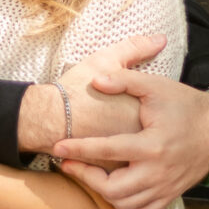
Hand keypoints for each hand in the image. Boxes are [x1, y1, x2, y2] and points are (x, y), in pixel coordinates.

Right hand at [17, 33, 166, 152]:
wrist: (47, 120)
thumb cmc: (74, 91)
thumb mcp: (106, 60)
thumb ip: (135, 49)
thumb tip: (161, 38)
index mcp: (143, 111)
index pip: (160, 110)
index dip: (147, 104)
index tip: (129, 99)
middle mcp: (140, 138)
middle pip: (152, 133)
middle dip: (142, 126)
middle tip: (118, 115)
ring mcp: (126, 157)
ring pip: (140, 155)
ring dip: (131, 147)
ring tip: (113, 132)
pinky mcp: (110, 170)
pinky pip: (123, 167)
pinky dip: (117, 160)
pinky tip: (104, 149)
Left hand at [58, 80, 208, 208]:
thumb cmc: (184, 104)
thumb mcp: (155, 86)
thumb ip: (124, 81)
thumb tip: (95, 80)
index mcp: (152, 145)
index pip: (108, 151)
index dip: (79, 150)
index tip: (57, 148)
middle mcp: (158, 171)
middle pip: (112, 189)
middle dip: (86, 177)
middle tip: (70, 164)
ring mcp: (166, 187)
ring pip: (125, 204)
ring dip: (102, 192)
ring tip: (88, 174)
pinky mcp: (171, 194)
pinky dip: (122, 204)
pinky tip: (111, 188)